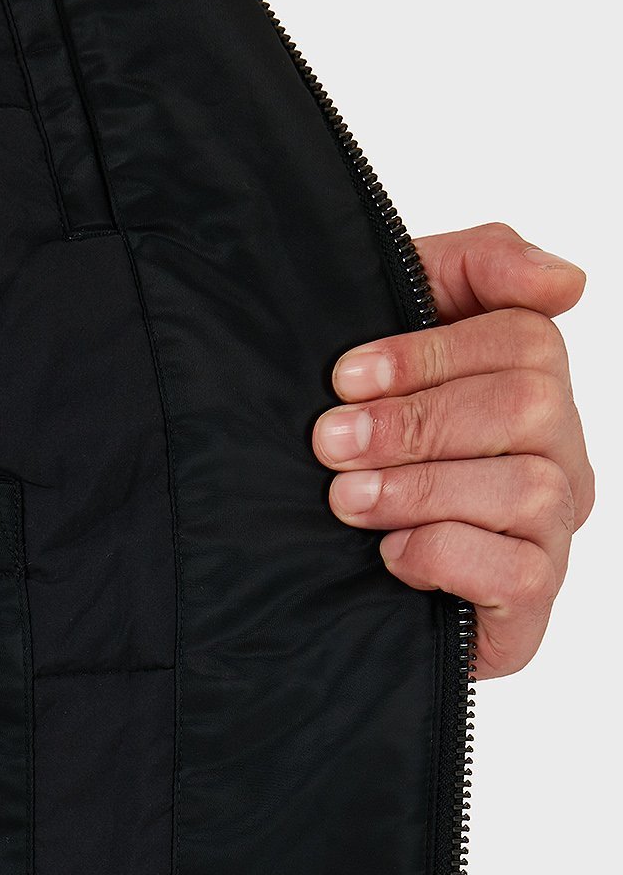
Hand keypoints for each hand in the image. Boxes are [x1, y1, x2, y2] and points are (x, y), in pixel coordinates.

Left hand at [312, 223, 592, 676]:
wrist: (305, 575)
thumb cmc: (358, 450)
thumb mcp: (393, 333)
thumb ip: (478, 268)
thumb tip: (568, 281)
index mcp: (533, 390)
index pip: (526, 339)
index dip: (429, 352)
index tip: (345, 377)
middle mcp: (557, 459)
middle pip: (529, 407)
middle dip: (416, 422)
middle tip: (331, 443)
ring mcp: (550, 535)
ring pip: (527, 488)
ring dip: (420, 489)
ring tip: (347, 500)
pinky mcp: (529, 605)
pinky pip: (519, 571)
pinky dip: (443, 555)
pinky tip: (391, 555)